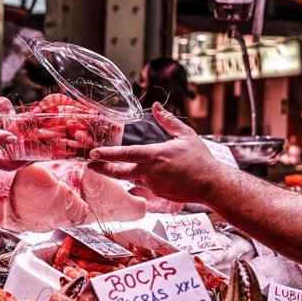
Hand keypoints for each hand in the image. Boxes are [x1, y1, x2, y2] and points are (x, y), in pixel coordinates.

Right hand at [0, 97, 28, 170]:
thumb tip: (15, 114)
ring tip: (36, 157)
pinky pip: (8, 167)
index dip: (1, 137)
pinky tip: (32, 158)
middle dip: (16, 161)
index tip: (14, 138)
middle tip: (31, 156)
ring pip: (5, 167)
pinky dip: (21, 164)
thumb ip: (2, 105)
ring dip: (22, 164)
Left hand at [89, 102, 223, 202]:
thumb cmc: (200, 159)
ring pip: (131, 179)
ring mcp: (153, 186)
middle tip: (90, 165)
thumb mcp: (185, 135)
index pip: (125, 154)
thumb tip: (157, 106)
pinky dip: (141, 180)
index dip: (107, 154)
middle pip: (119, 173)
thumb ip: (168, 121)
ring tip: (109, 169)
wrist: (211, 185)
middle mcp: (150, 173)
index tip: (93, 153)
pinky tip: (145, 175)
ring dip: (121, 174)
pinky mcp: (158, 194)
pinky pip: (145, 186)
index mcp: (154, 156)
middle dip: (102, 169)